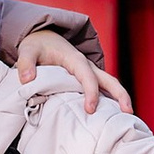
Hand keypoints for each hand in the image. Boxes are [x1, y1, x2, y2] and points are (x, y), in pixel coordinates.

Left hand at [17, 24, 131, 111]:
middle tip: (127, 113)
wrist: (42, 36)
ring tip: (128, 117)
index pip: (87, 76)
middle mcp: (86, 65)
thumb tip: (27, 80)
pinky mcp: (86, 78)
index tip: (90, 109)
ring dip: (119, 98)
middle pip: (109, 80)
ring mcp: (88, 72)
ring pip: (109, 84)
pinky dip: (109, 100)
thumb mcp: (27, 50)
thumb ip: (26, 64)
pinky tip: (111, 116)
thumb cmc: (36, 44)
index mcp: (74, 59)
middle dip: (120, 95)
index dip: (91, 92)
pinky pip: (102, 88)